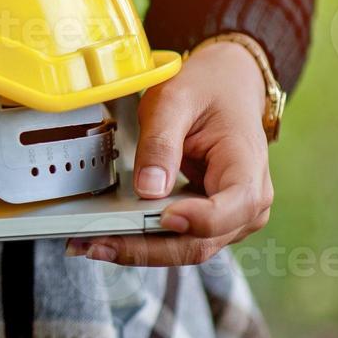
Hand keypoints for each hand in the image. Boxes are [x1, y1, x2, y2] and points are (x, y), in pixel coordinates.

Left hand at [67, 40, 272, 266]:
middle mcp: (247, 205)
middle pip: (198, 242)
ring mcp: (230, 219)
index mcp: (247, 171)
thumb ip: (161, 143)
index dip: (196, 220)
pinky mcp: (209, 222)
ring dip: (138, 251)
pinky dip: (143, 243)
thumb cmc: (207, 91)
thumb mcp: (175, 101)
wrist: (228, 86)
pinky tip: (108, 238)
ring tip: (90, 243)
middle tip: (95, 243)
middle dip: (145, 248)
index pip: (230, 210)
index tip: (161, 216)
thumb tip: (148, 189)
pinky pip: (177, 241)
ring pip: (185, 249)